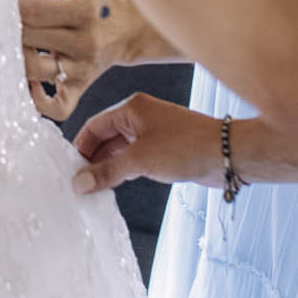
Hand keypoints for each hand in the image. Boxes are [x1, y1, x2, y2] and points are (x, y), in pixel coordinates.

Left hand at [18, 0, 138, 119]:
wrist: (128, 31)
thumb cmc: (94, 7)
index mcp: (85, 10)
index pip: (34, 11)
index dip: (10, 7)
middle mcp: (86, 41)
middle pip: (29, 38)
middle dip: (7, 29)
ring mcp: (83, 69)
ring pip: (34, 70)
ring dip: (15, 58)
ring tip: (14, 46)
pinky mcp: (80, 89)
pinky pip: (57, 108)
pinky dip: (37, 100)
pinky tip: (29, 82)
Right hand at [71, 94, 227, 194]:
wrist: (228, 155)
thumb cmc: (187, 148)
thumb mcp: (140, 160)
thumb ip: (107, 171)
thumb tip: (79, 182)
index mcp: (132, 108)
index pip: (94, 126)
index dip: (80, 148)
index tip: (69, 171)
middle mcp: (140, 117)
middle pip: (105, 138)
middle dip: (92, 160)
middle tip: (79, 184)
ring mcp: (153, 133)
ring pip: (120, 150)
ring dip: (108, 168)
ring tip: (93, 189)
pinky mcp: (164, 149)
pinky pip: (135, 158)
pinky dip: (124, 171)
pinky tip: (116, 186)